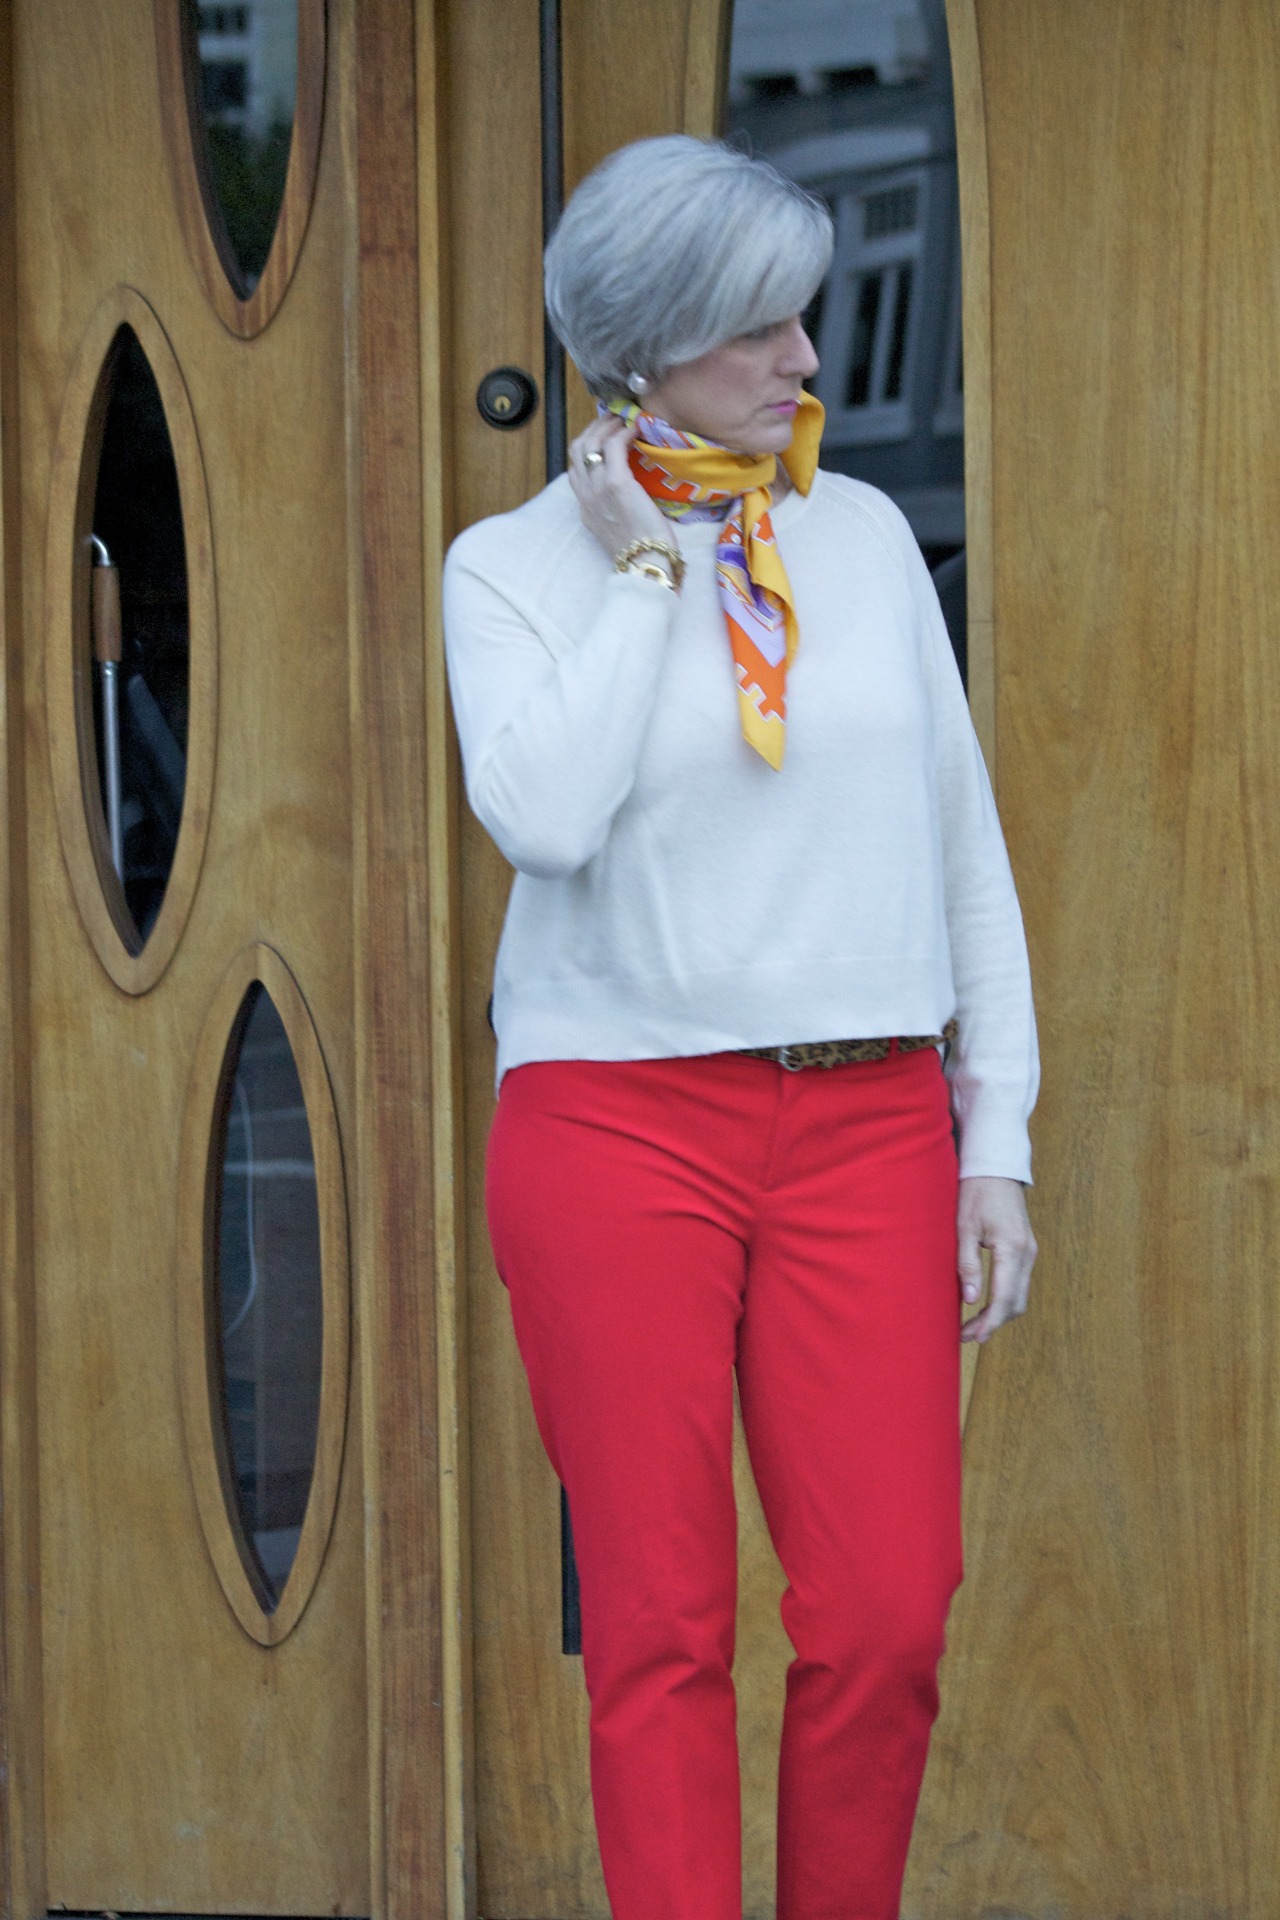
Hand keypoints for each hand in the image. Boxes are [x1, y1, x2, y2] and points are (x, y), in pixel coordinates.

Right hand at [568, 414, 676, 570]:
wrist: (644, 566)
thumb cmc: (641, 552)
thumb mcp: (618, 529)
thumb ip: (615, 508)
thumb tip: (629, 493)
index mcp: (586, 508)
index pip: (576, 468)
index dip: (588, 446)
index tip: (604, 434)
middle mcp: (586, 496)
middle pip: (578, 449)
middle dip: (594, 428)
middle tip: (613, 418)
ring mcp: (598, 489)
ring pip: (591, 443)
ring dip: (607, 425)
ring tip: (623, 419)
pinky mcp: (616, 484)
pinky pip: (614, 446)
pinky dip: (623, 432)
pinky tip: (636, 428)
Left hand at [957, 1175, 1036, 1343]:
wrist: (995, 1169)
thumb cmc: (976, 1193)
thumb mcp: (964, 1227)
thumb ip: (968, 1264)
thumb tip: (971, 1300)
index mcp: (1012, 1248)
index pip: (1005, 1297)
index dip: (990, 1322)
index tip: (973, 1337)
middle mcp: (1028, 1253)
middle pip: (1016, 1303)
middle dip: (994, 1323)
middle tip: (967, 1335)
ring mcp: (1030, 1252)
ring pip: (1020, 1296)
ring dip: (1000, 1314)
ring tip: (973, 1325)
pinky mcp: (1026, 1250)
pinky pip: (1019, 1283)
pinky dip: (1005, 1300)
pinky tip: (986, 1305)